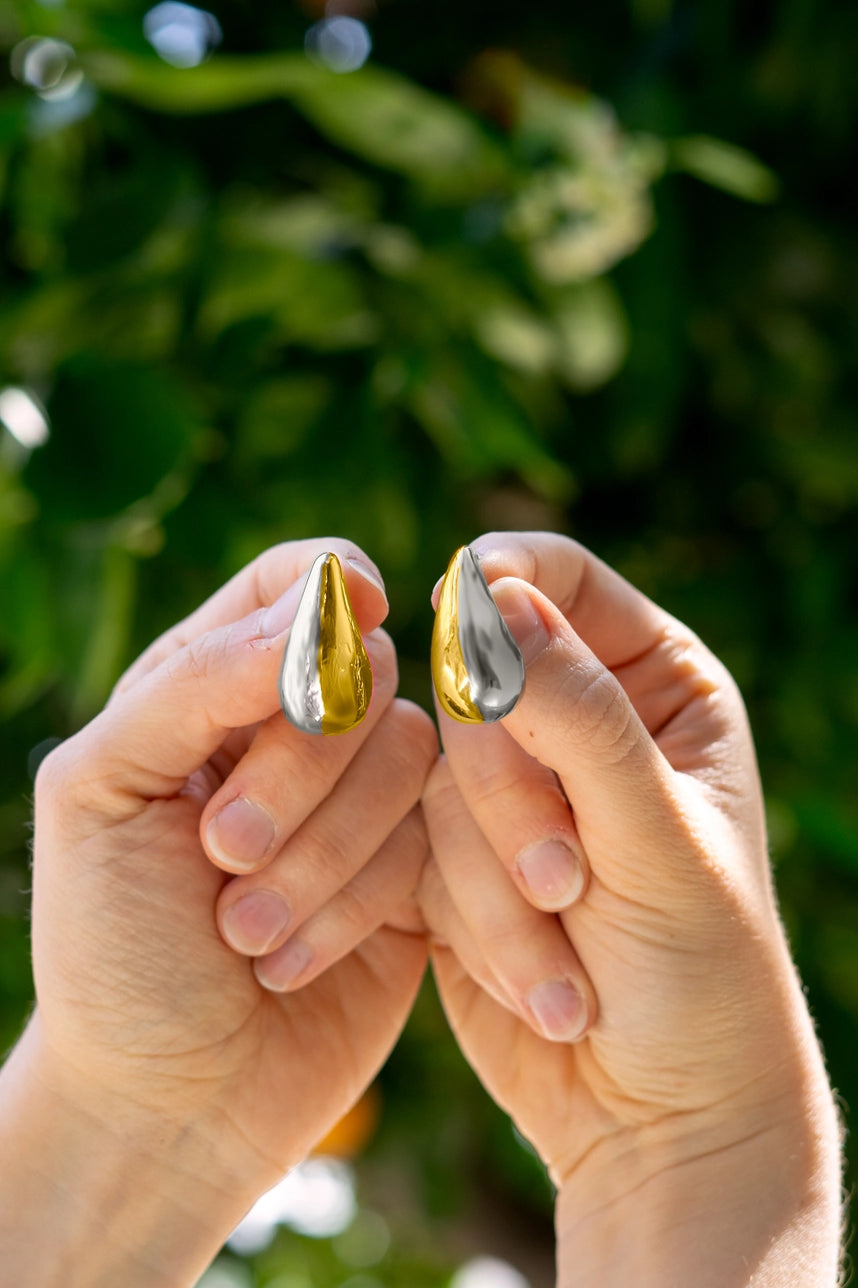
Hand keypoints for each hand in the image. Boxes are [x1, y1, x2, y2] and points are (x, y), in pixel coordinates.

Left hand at [1, 537, 436, 1286]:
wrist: (168, 1104)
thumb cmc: (112, 947)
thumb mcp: (104, 794)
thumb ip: (195, 682)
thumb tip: (326, 600)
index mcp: (205, 685)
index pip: (298, 583)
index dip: (334, 594)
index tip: (351, 632)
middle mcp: (292, 730)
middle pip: (364, 670)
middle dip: (298, 769)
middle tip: (222, 854)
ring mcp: (360, 802)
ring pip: (410, 756)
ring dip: (325, 854)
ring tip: (247, 933)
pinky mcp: (412, 873)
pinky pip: (440, 841)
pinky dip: (362, 902)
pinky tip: (293, 963)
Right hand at [420, 532, 839, 1286]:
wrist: (660, 1117)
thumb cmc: (698, 975)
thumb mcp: (651, 837)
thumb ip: (577, 717)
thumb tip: (492, 596)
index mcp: (657, 684)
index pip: (560, 578)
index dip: (498, 584)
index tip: (454, 622)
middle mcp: (579, 723)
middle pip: (476, 676)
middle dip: (507, 790)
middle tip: (561, 881)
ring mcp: (513, 791)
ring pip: (436, 770)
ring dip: (490, 875)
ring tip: (562, 964)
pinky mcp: (456, 857)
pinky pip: (411, 844)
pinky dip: (461, 913)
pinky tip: (531, 981)